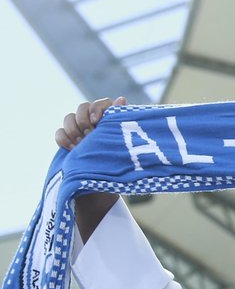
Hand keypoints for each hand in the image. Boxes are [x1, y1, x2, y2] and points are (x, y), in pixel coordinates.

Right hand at [57, 97, 126, 239]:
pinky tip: (72, 149)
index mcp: (110, 123)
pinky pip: (59, 132)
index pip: (102, 103)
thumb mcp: (121, 147)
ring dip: (74, 130)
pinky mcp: (68, 142)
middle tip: (89, 135)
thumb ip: (118, 123)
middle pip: (83, 107)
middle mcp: (95, 125)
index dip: (98, 108)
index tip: (97, 121)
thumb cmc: (118, 168)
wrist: (101, 190)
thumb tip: (122, 99)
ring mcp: (80, 133)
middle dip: (83, 119)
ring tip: (81, 145)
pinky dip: (63, 139)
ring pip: (69, 118)